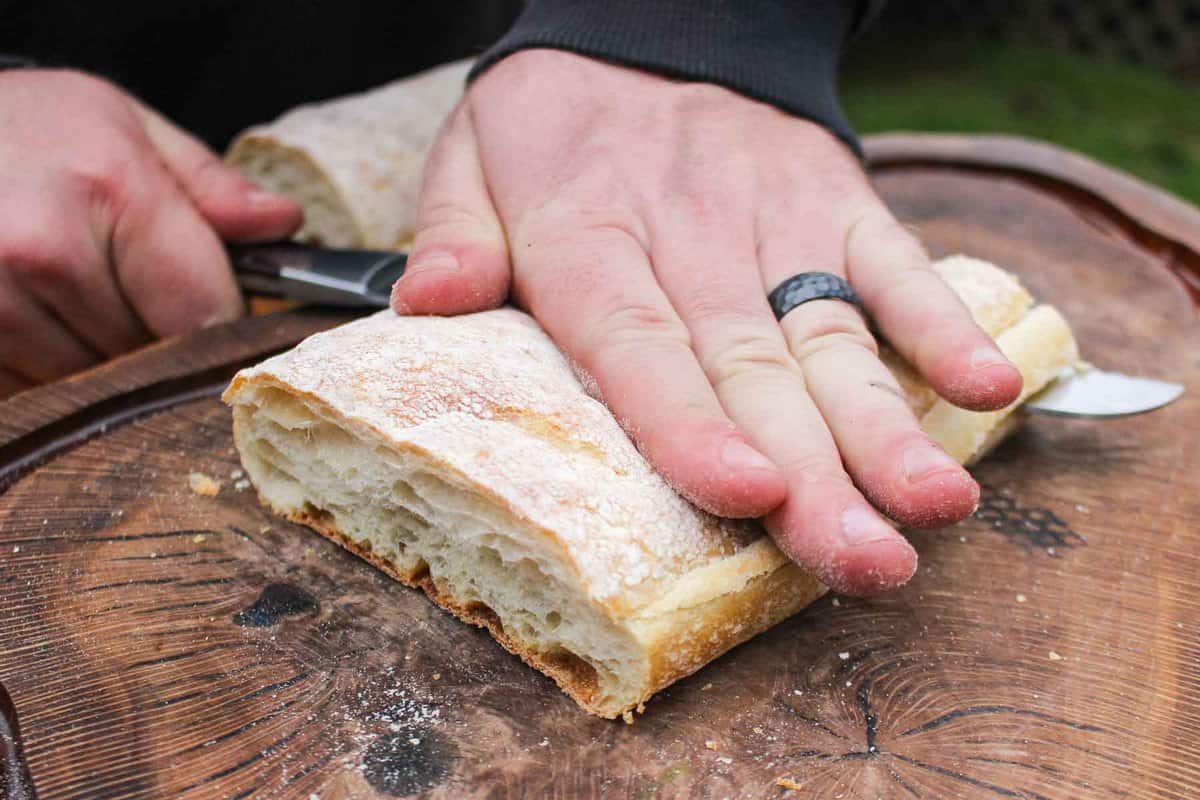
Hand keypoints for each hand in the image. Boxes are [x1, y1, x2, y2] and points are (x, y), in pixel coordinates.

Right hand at [0, 69, 300, 395]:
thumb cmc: (33, 127)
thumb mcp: (129, 126)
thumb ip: (211, 187)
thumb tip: (283, 224)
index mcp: (109, 189)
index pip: (206, 315)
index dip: (221, 325)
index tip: (215, 313)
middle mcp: (41, 248)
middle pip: (149, 358)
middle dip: (159, 342)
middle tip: (133, 294)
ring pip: (90, 386)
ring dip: (100, 361)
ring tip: (77, 298)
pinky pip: (30, 392)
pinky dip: (46, 370)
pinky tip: (37, 316)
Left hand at [391, 51, 1021, 594]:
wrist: (645, 25)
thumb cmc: (552, 125)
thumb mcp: (471, 158)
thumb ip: (453, 233)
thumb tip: (428, 303)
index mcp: (585, 236)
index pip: (637, 341)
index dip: (690, 422)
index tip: (745, 494)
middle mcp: (687, 234)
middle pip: (750, 368)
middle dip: (813, 474)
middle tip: (866, 563)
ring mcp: (771, 217)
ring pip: (829, 336)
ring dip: (886, 427)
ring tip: (934, 508)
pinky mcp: (832, 201)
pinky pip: (891, 261)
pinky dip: (940, 322)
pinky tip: (986, 389)